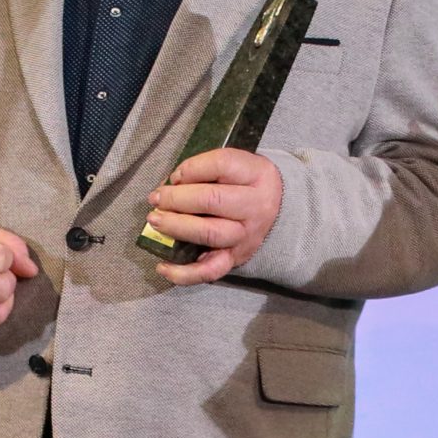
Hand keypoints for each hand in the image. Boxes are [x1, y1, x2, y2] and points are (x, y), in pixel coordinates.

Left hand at [147, 148, 283, 285]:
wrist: (281, 212)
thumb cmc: (247, 184)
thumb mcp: (238, 165)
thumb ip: (208, 168)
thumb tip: (172, 183)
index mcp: (257, 174)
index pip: (221, 165)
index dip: (191, 168)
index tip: (175, 175)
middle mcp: (256, 205)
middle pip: (211, 200)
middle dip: (176, 198)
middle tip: (156, 198)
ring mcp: (247, 235)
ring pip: (209, 233)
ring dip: (176, 227)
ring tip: (155, 220)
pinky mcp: (236, 257)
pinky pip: (210, 270)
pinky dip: (184, 273)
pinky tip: (163, 267)